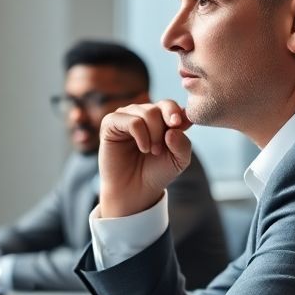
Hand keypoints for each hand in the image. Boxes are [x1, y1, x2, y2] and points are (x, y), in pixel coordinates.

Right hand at [98, 100, 192, 217]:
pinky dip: (141, 135)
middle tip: (159, 151)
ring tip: (151, 151)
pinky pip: (132, 121)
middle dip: (163, 131)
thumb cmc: (156, 172)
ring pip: (147, 112)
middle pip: (159, 108)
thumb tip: (175, 126)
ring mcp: (126, 116)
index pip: (169, 104)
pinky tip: (143, 148)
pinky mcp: (111, 123)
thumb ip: (183, 143)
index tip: (178, 124)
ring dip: (154, 135)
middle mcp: (142, 113)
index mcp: (159, 117)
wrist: (135, 190)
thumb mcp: (179, 160)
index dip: (175, 112)